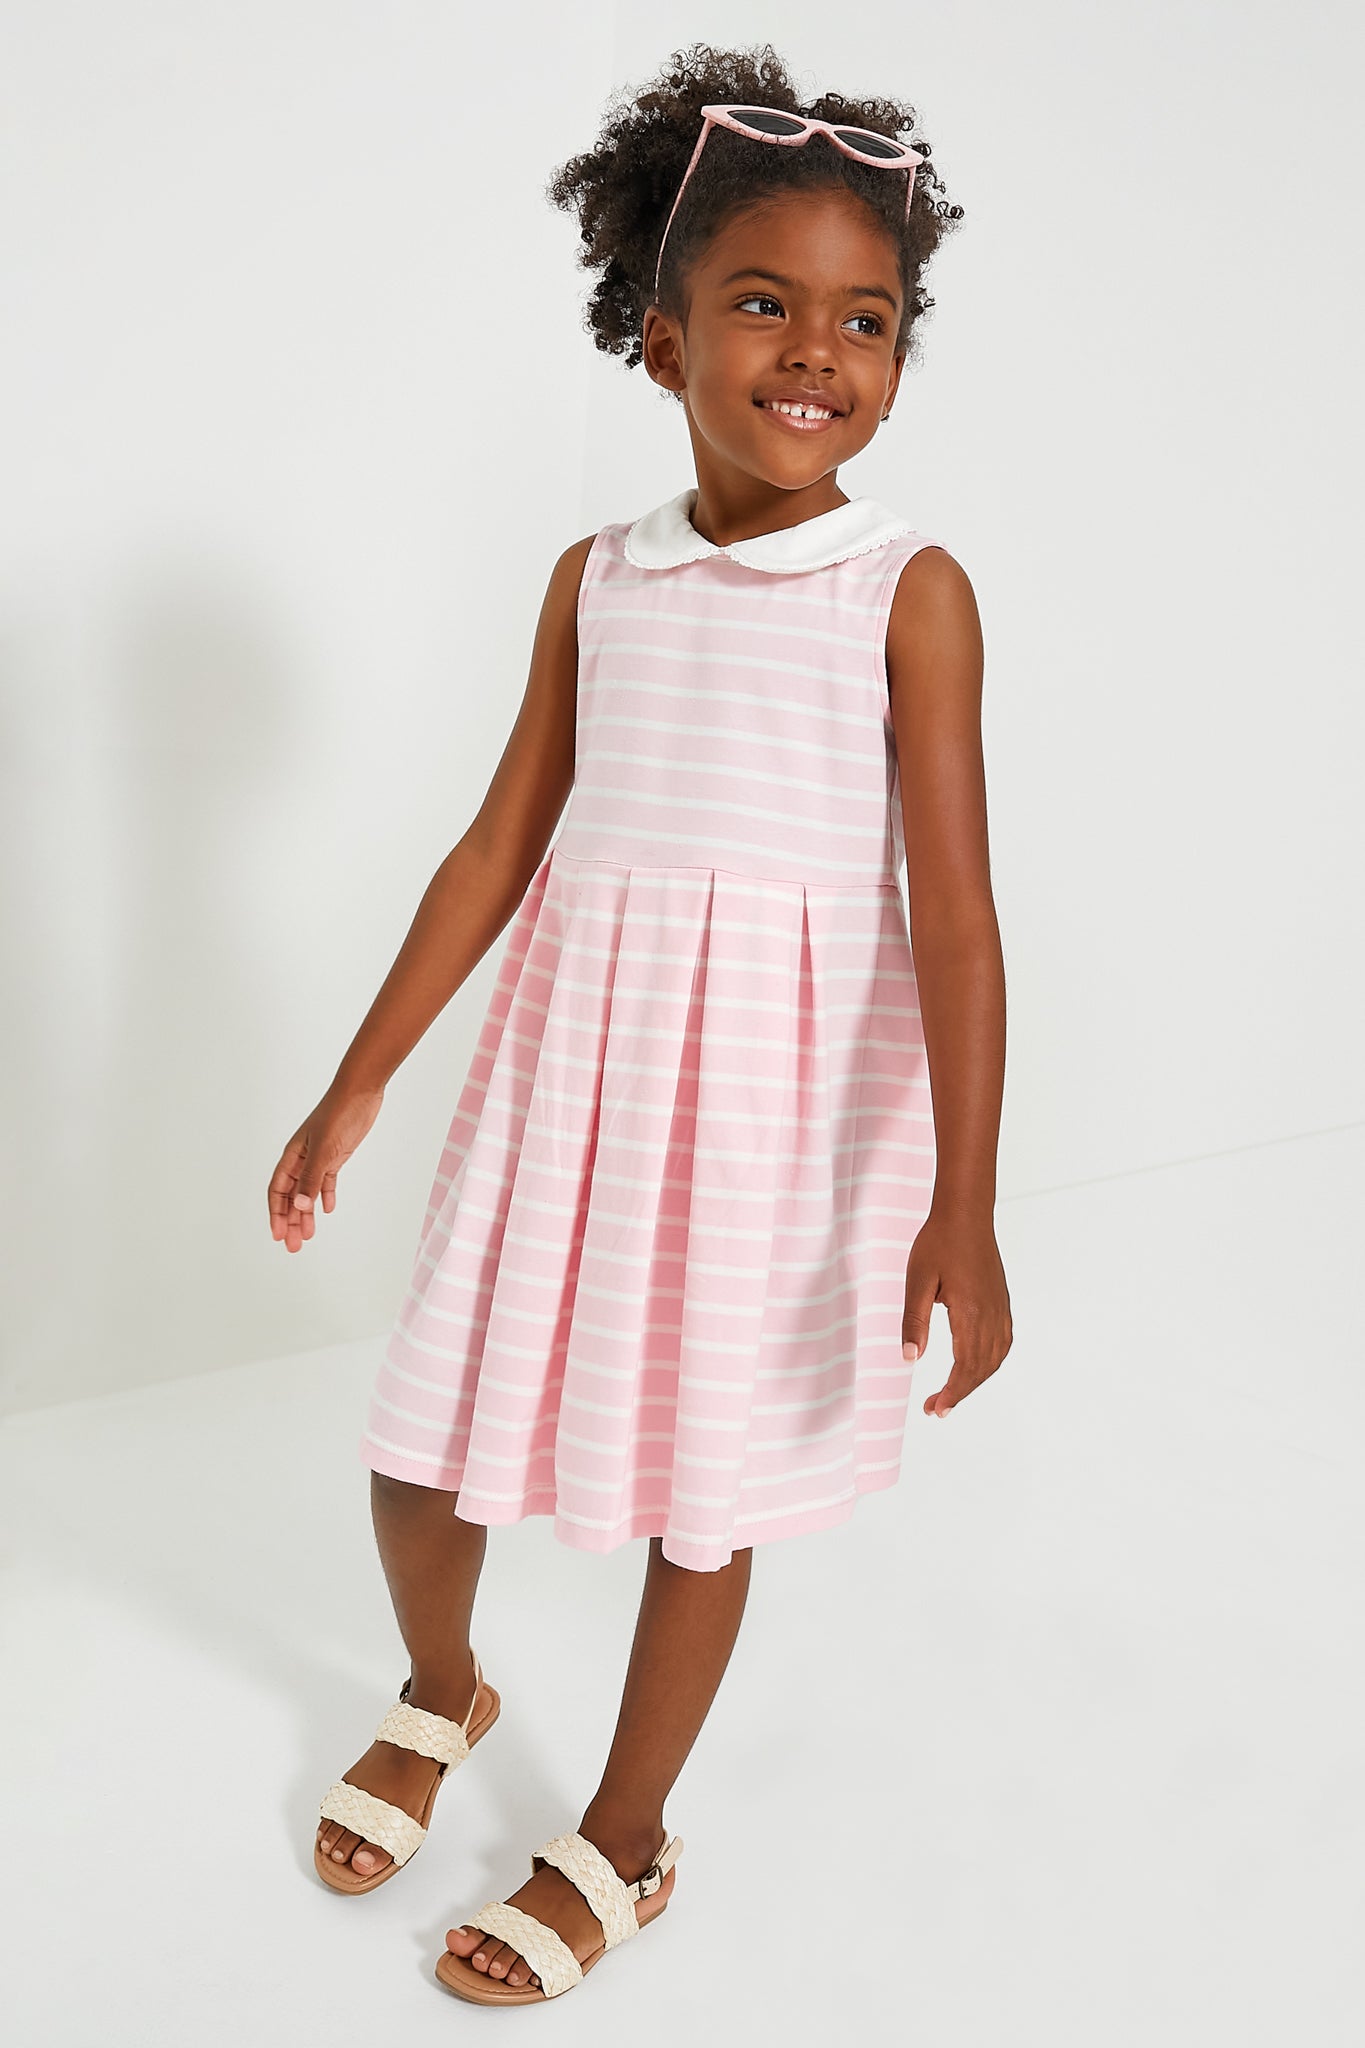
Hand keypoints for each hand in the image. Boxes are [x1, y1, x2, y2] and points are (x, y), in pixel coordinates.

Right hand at [267, 1084, 385, 1252]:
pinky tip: (327, 1210)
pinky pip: (326, 1180)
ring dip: (306, 1214)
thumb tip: (300, 1206)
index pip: (278, 1190)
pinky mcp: (336, 1154)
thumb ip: (312, 1178)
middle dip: (290, 1221)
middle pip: (291, 1196)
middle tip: (293, 1247)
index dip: (276, 1214)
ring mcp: (319, 1157)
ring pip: (308, 1191)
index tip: (278, 1236)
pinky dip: (325, 1195)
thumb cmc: (339, 1114)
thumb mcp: (325, 1149)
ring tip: (308, 1236)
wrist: (360, 1091)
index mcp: (293, 1155)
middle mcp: (302, 1158)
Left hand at [902, 1206, 1012, 1416]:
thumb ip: (914, 1321)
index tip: (934, 1409)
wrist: (966, 1213)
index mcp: (970, 1313)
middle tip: (936, 1408)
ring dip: (976, 1379)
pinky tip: (977, 1365)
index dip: (951, 1393)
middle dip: (960, 1392)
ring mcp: (1000, 1308)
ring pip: (995, 1358)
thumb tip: (910, 1358)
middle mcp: (991, 1315)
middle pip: (981, 1368)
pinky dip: (990, 1362)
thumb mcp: (917, 1281)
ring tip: (953, 1392)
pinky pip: (1003, 1342)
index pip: (964, 1367)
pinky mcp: (1001, 1301)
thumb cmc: (938, 1243)